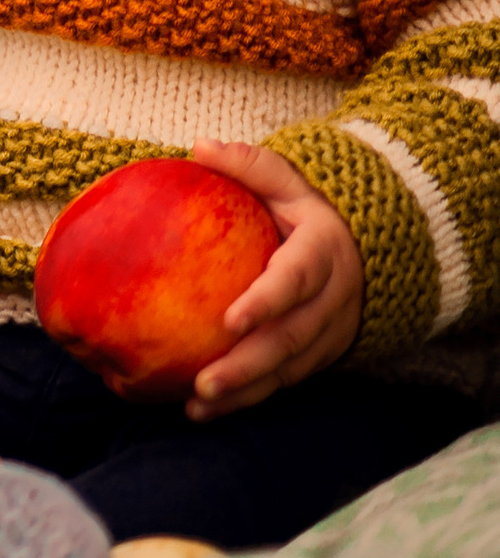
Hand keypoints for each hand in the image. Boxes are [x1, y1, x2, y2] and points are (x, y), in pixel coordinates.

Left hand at [183, 144, 363, 416]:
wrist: (360, 244)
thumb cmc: (304, 207)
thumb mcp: (286, 177)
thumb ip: (249, 165)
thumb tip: (199, 148)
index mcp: (324, 249)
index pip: (298, 278)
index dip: (267, 301)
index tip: (229, 321)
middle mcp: (335, 297)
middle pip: (293, 338)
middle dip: (249, 365)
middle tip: (203, 382)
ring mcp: (331, 331)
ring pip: (290, 369)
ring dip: (245, 392)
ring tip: (197, 407)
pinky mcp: (321, 354)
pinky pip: (285, 381)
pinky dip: (250, 398)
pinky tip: (206, 409)